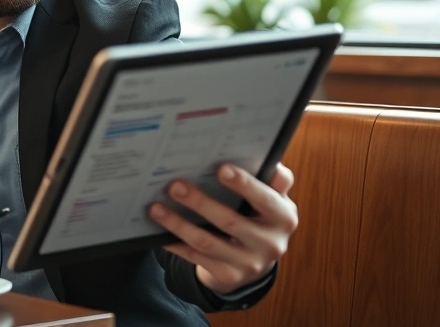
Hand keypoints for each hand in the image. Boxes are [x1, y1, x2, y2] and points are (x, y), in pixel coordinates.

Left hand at [148, 162, 297, 294]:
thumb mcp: (273, 199)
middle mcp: (270, 243)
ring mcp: (249, 264)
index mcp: (283, 218)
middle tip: (174, 186)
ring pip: (207, 241)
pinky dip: (175, 243)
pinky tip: (158, 231)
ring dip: (178, 223)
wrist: (256, 261)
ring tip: (156, 208)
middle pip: (230, 220)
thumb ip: (274, 180)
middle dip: (199, 202)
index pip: (265, 199)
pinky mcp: (229, 276)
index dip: (244, 184)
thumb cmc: (260, 218)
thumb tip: (271, 163)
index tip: (220, 169)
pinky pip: (196, 258)